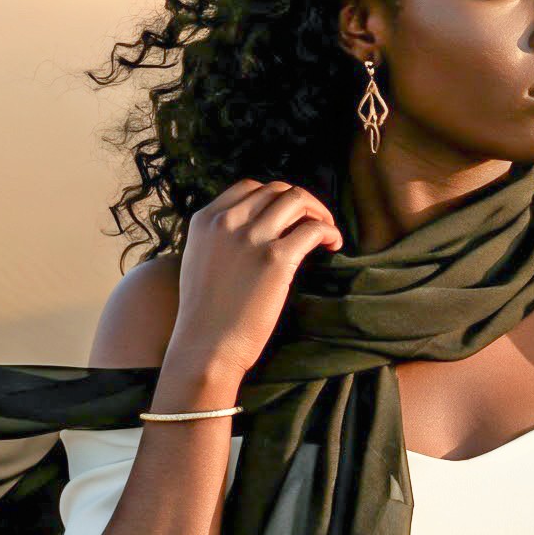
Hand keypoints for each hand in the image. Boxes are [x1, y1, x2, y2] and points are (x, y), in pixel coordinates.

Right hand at [170, 179, 343, 377]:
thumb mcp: (200, 262)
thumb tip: (253, 230)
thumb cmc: (204, 316)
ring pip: (297, 201)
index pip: (249, 187)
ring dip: (318, 212)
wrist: (205, 347)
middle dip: (301, 202)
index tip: (289, 216)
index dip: (276, 197)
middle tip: (316, 222)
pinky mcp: (275, 259)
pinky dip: (329, 232)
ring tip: (328, 231)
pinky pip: (313, 229)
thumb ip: (220, 239)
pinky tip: (334, 245)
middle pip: (276, 190)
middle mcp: (227, 221)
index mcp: (206, 220)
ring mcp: (252, 237)